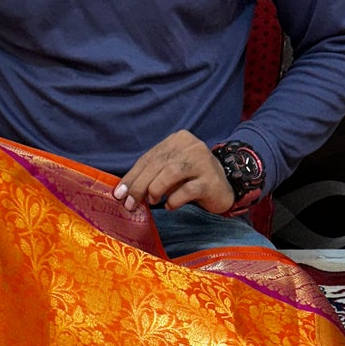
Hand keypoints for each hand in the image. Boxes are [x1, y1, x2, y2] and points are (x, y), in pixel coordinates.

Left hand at [113, 131, 234, 214]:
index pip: (149, 157)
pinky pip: (187, 190)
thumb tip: (124, 191)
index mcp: (178, 139)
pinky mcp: (211, 180)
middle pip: (158, 164)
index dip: (132, 176)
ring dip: (156, 189)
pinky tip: (170, 206)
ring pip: (171, 173)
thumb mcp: (170, 171)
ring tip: (152, 202)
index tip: (119, 193)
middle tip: (130, 203)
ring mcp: (203, 161)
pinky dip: (174, 200)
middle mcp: (192, 146)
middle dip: (139, 185)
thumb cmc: (192, 179)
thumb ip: (151, 174)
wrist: (225, 187)